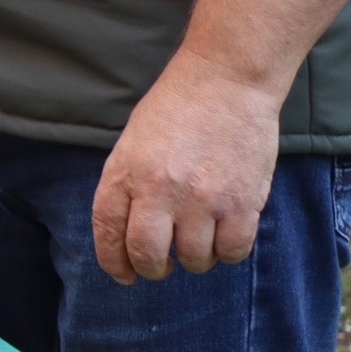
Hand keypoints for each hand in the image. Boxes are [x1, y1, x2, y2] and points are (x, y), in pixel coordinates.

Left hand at [90, 49, 280, 283]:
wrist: (227, 78)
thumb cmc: (178, 106)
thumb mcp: (135, 140)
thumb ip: (128, 185)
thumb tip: (127, 234)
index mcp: (127, 171)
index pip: (108, 232)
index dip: (114, 262)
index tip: (124, 273)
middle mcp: (160, 189)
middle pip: (148, 256)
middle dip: (153, 268)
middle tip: (164, 261)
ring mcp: (203, 199)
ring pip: (194, 260)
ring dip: (195, 257)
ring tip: (200, 233)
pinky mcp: (242, 203)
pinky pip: (232, 253)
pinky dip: (228, 250)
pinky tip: (225, 230)